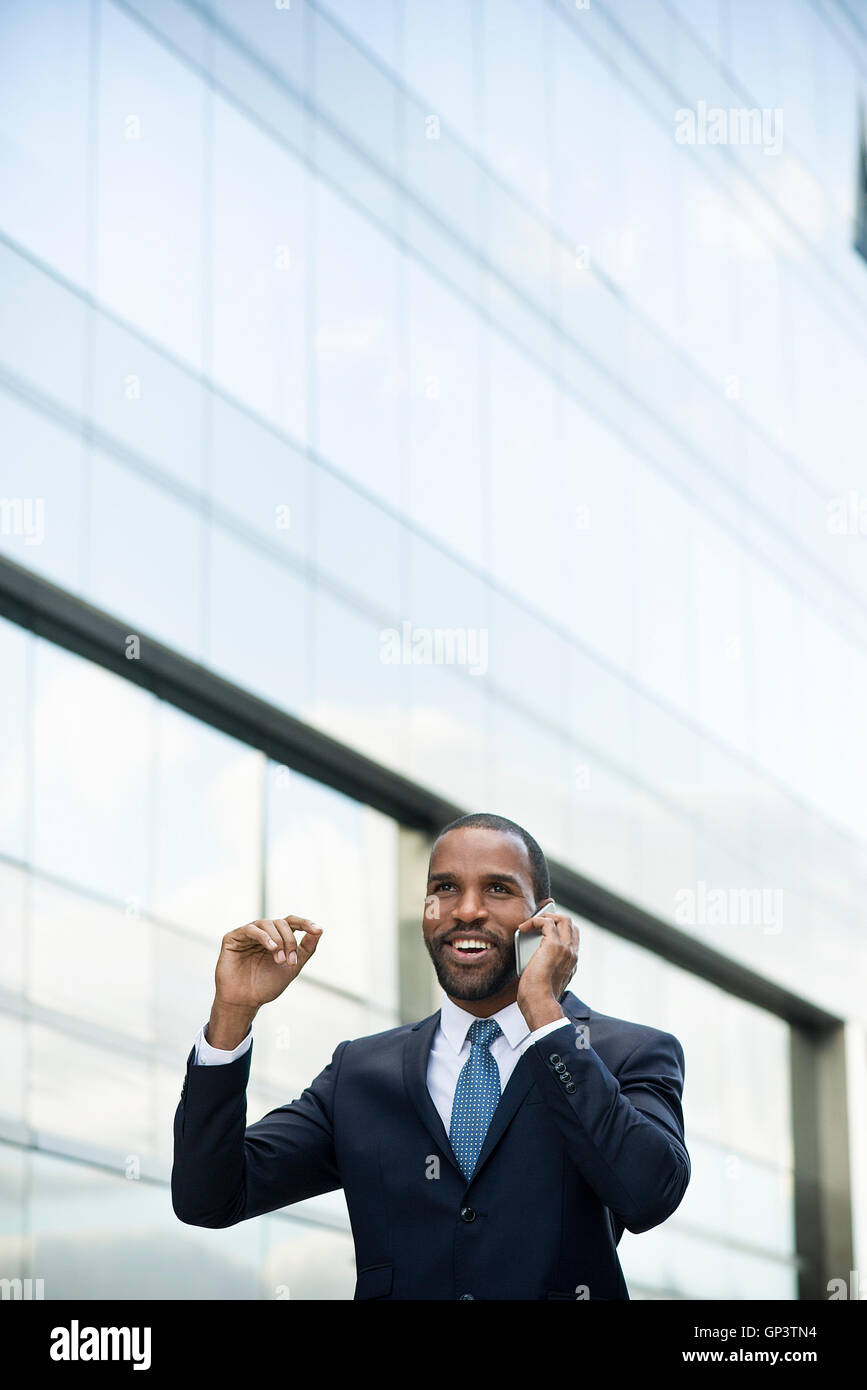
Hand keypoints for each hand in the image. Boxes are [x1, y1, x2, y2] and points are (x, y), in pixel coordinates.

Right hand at [207, 915, 322, 1048]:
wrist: (246, 1001)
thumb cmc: (266, 985)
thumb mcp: (292, 967)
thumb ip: (306, 949)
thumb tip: (320, 930)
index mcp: (277, 937)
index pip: (292, 923)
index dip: (305, 923)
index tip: (317, 929)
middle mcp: (263, 933)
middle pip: (282, 923)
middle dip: (289, 940)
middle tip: (289, 961)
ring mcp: (248, 934)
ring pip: (267, 923)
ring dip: (278, 940)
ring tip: (279, 959)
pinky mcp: (233, 938)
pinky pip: (250, 929)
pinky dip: (263, 936)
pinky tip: (271, 947)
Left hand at [515, 908, 578, 1030]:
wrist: (539, 1003)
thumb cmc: (538, 998)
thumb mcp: (546, 980)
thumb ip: (545, 967)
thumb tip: (533, 959)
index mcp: (572, 963)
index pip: (573, 937)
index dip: (560, 928)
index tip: (546, 928)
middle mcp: (572, 954)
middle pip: (570, 924)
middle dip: (554, 917)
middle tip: (538, 921)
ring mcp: (565, 949)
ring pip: (563, 919)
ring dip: (545, 916)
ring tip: (531, 922)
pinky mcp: (554, 945)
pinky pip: (546, 922)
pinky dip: (534, 921)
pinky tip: (523, 927)